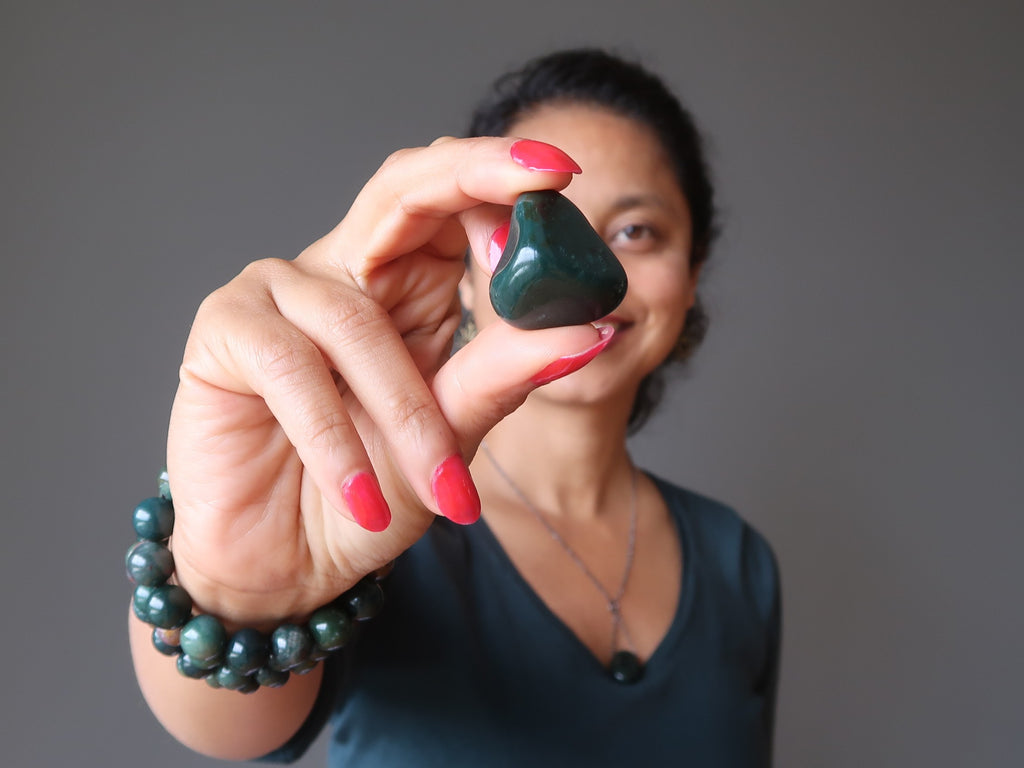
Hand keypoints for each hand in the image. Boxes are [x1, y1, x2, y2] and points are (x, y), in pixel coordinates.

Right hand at [164, 137, 606, 625]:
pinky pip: (292, 366)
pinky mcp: (223, 332)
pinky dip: (336, 440)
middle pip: (401, 190)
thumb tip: (588, 332)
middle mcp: (342, 270)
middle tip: (544, 180)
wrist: (289, 567)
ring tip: (443, 491)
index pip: (453, 201)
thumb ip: (503, 376)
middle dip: (473, 177)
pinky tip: (365, 500)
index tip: (564, 178)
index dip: (503, 180)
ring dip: (409, 417)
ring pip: (357, 319)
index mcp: (404, 283)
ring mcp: (276, 292)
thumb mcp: (451, 436)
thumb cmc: (371, 495)